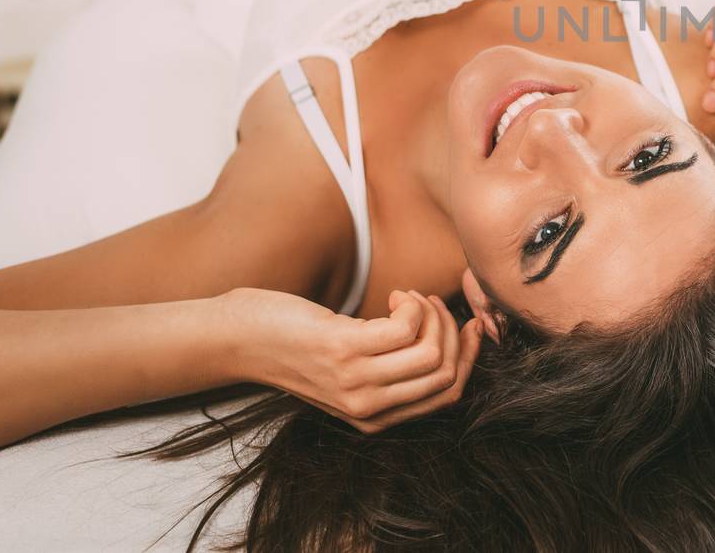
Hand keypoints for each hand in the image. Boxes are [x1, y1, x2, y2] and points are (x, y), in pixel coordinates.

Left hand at [226, 285, 480, 433]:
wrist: (242, 339)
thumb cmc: (296, 347)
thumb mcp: (348, 373)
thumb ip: (388, 373)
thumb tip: (445, 344)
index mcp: (375, 419)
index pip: (448, 395)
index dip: (470, 357)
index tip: (472, 324)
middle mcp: (368, 407)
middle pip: (445, 373)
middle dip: (453, 331)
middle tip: (429, 304)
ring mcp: (356, 381)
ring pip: (432, 351)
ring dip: (432, 314)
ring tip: (409, 298)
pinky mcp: (345, 350)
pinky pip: (407, 327)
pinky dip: (411, 304)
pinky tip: (394, 296)